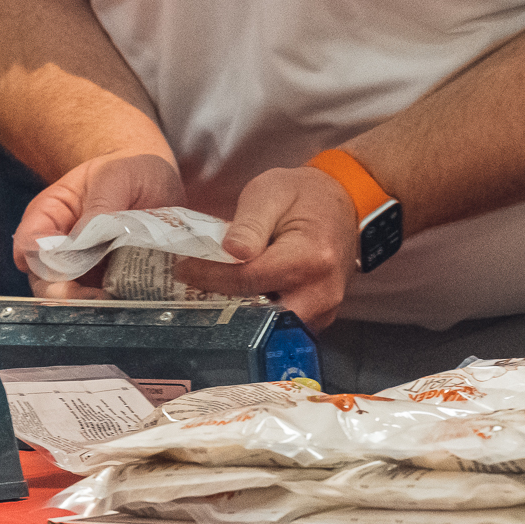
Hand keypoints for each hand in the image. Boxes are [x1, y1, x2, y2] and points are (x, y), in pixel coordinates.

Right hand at [11, 151, 183, 296]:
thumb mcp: (115, 176)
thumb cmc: (128, 169)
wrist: (155, 179)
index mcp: (50, 214)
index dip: (43, 263)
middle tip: (99, 297)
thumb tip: (85, 238)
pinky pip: (100, 302)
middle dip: (67, 294)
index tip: (71, 270)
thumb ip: (100, 205)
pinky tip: (131, 299)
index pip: (29, 245)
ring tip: (118, 301)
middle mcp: (59, 245)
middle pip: (44, 281)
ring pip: (70, 299)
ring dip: (91, 305)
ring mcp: (82, 267)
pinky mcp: (105, 281)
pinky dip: (112, 305)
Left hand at [174, 165, 358, 330]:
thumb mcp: (270, 192)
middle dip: (225, 309)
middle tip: (193, 292)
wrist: (339, 202)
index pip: (249, 279)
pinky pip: (282, 329)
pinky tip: (236, 299)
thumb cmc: (303, 195)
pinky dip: (257, 318)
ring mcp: (324, 309)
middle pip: (262, 317)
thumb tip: (230, 251)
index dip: (211, 276)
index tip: (184, 269)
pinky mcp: (319, 317)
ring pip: (272, 331)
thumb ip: (249, 224)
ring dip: (239, 318)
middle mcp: (322, 291)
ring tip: (210, 296)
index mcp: (311, 257)